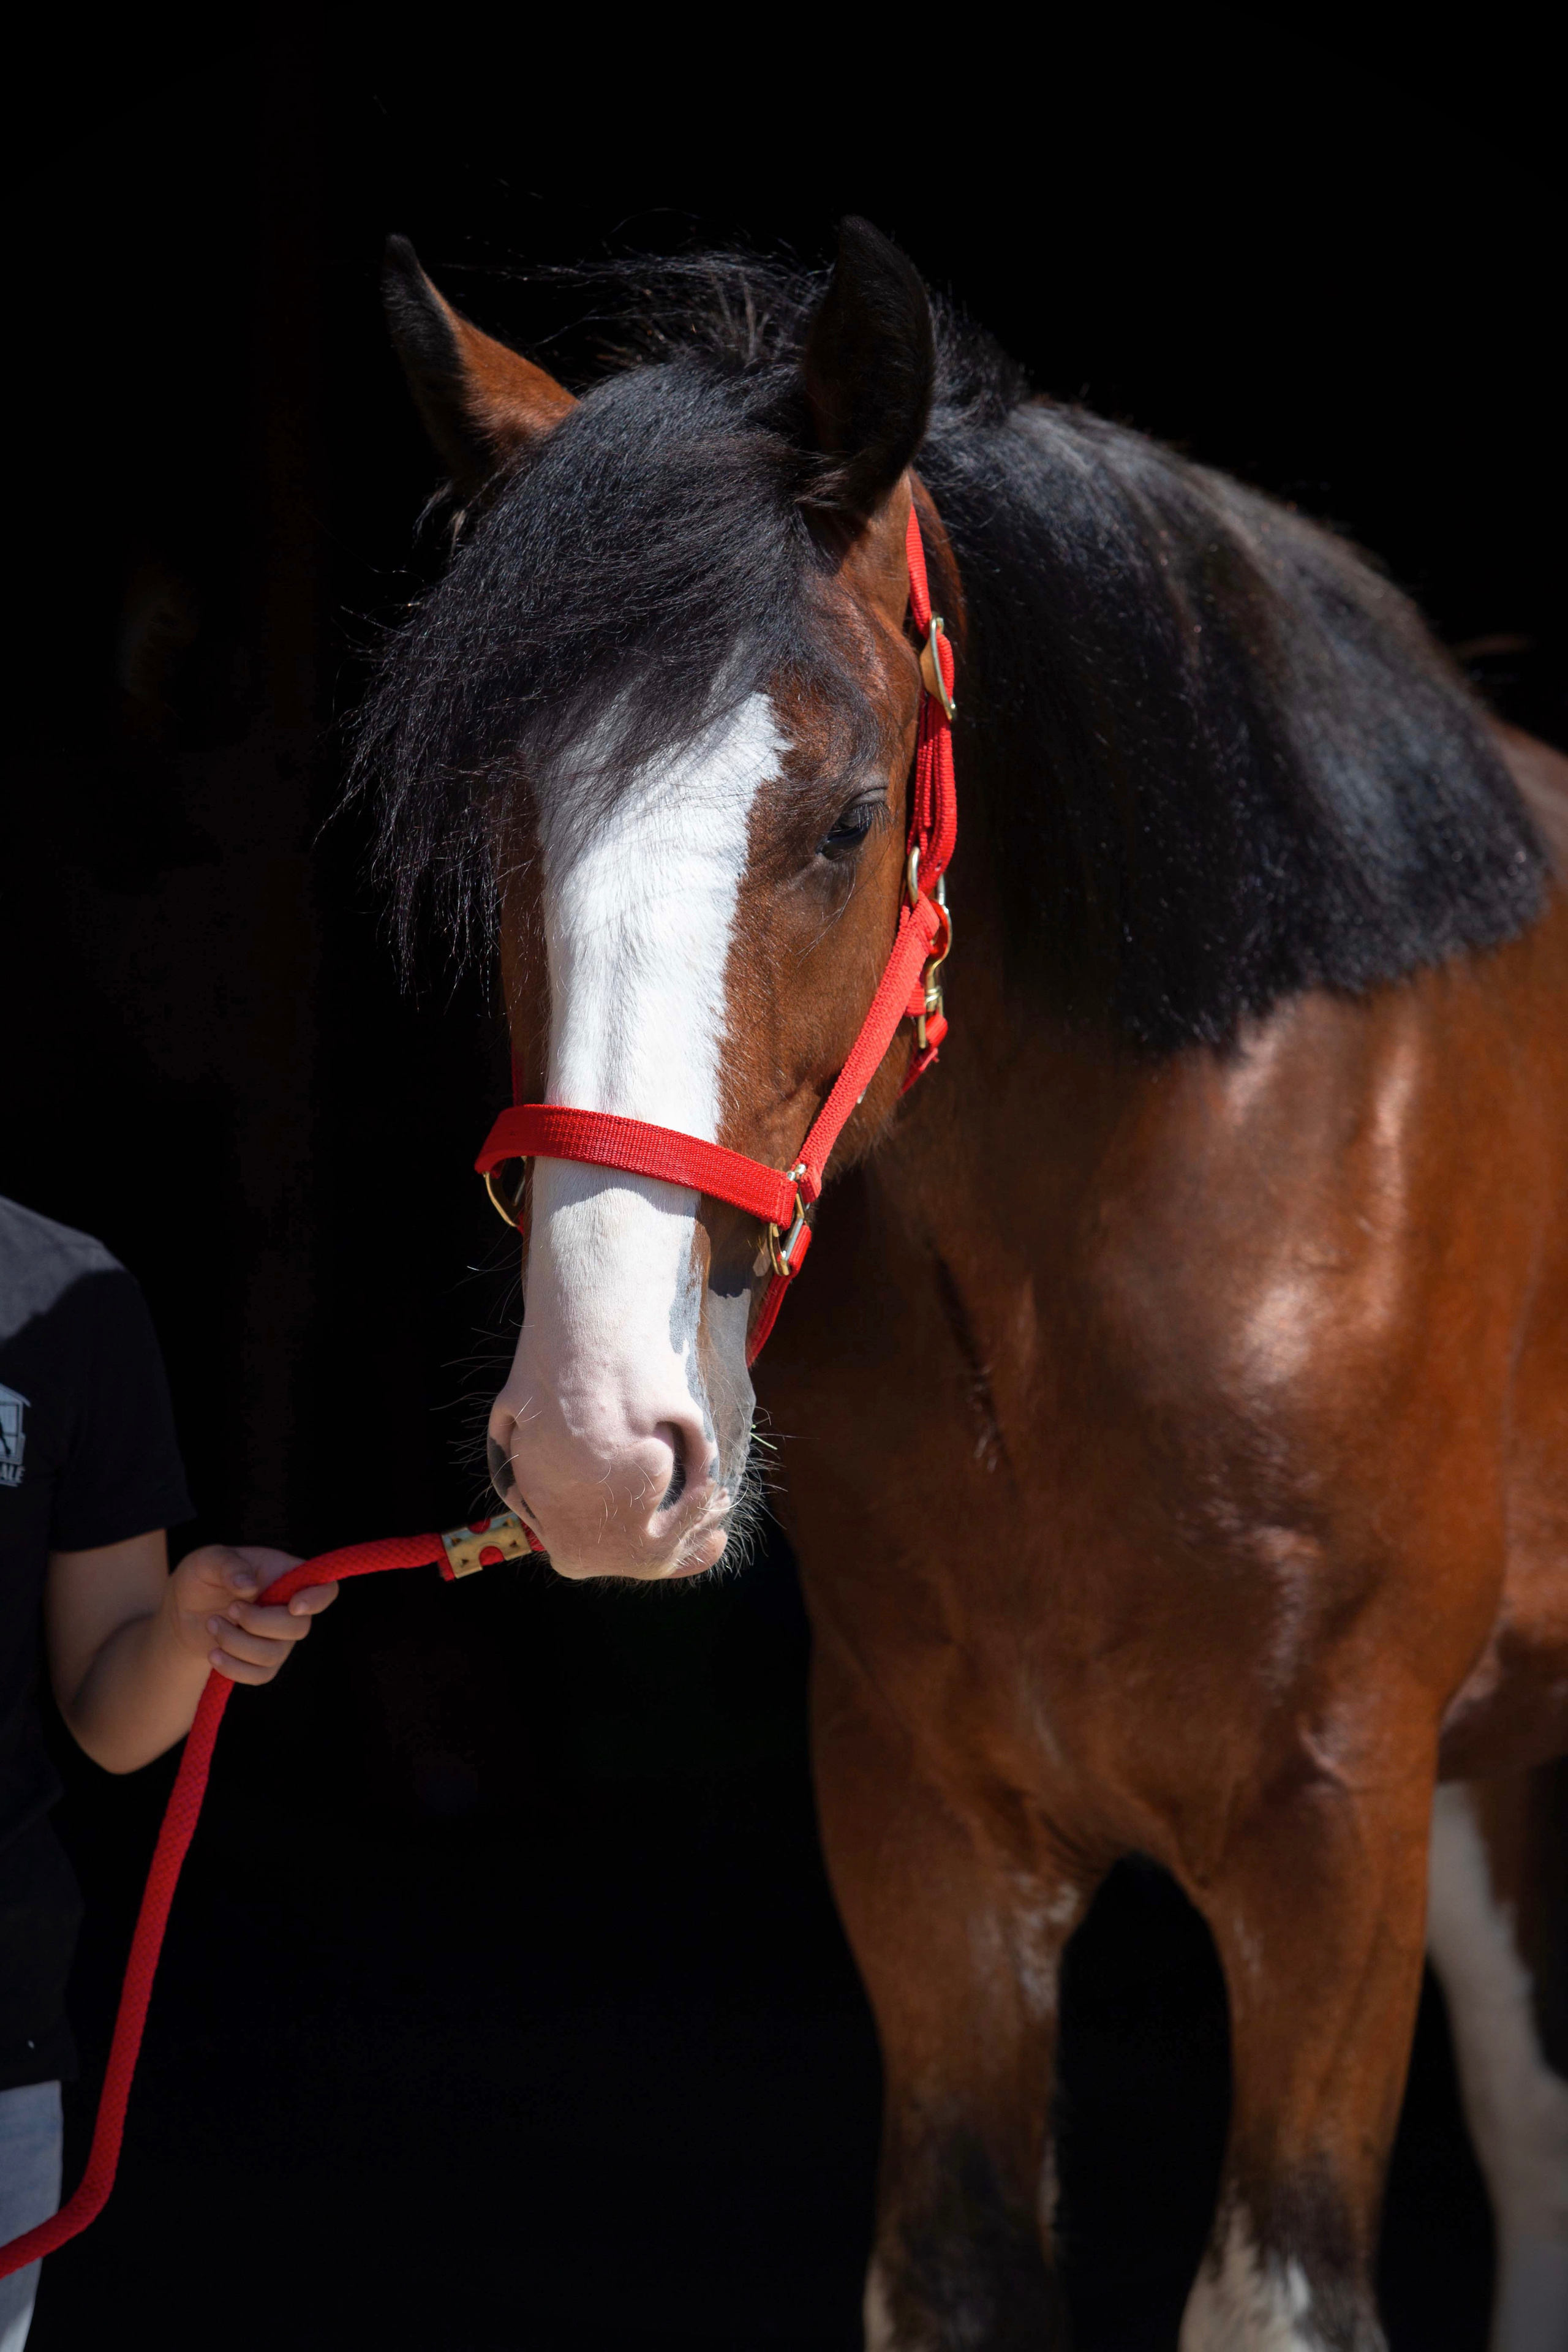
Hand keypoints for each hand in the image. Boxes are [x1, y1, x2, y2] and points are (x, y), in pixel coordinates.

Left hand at [165, 1544, 339, 1686]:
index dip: (318, 1599)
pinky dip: (233, 1667)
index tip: (294, 1606)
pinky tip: (213, 1653)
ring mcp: (279, 1639)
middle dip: (258, 1623)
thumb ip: (228, 1565)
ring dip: (236, 1643)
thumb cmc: (203, 1577)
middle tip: (230, 1609)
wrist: (184, 1611)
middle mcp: (290, 1609)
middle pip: (299, 1627)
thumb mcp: (208, 1560)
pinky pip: (260, 1675)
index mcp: (287, 1575)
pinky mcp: (263, 1663)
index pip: (325, 1588)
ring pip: (274, 1654)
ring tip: (212, 1624)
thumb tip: (248, 1585)